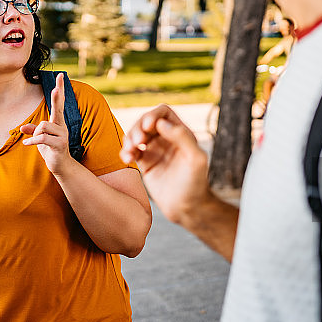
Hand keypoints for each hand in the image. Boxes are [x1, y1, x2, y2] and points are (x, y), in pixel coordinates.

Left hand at [21, 72, 71, 174]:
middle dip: (57, 96)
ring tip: (35, 141)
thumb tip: (22, 127)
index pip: (59, 102)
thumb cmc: (50, 149)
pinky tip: (27, 143)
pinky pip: (42, 138)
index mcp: (58, 122)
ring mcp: (62, 134)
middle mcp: (62, 126)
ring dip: (36, 134)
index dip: (60, 89)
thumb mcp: (40, 138)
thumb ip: (33, 131)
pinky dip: (32, 140)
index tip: (61, 76)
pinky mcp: (59, 144)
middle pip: (58, 107)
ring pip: (43, 126)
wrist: (60, 166)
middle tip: (57, 86)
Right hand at [120, 104, 212, 225]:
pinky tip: (126, 158)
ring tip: (130, 151)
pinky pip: (132, 151)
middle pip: (146, 121)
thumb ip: (182, 138)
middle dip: (138, 128)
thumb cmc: (195, 184)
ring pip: (136, 134)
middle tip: (137, 141)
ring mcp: (155, 150)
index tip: (148, 127)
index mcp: (181, 133)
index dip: (153, 115)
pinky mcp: (145, 163)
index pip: (163, 113)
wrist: (187, 208)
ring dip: (129, 138)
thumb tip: (161, 123)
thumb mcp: (195, 159)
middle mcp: (167, 138)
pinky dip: (125, 151)